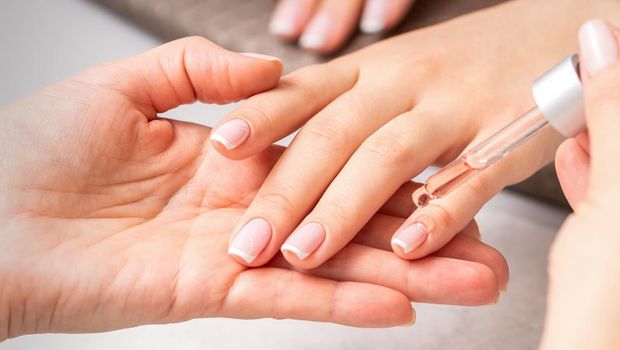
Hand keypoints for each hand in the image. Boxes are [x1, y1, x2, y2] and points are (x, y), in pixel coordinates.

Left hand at [0, 37, 504, 340]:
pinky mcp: (213, 290)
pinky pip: (294, 300)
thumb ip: (198, 73)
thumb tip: (265, 67)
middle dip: (428, 238)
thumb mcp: (124, 87)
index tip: (451, 169)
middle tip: (492, 253)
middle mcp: (250, 207)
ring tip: (479, 284)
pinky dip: (347, 301)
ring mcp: (238, 252)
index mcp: (234, 157)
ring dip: (412, 278)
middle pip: (357, 221)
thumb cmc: (33, 150)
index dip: (393, 169)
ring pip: (340, 265)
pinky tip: (405, 303)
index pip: (334, 158)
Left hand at [210, 0, 619, 270]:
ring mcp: (461, 106)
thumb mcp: (405, 63)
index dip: (264, 117)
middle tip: (249, 240)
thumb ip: (350, 96)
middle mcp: (411, 81)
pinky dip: (439, 212)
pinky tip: (408, 248)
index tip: (219, 147)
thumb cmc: (477, 57)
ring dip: (344, 208)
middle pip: (337, 132)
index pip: (309, 90)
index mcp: (379, 66)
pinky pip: (471, 177)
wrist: (566, 25)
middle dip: (287, 189)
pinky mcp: (511, 134)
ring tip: (304, 254)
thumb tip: (278, 131)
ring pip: (390, 156)